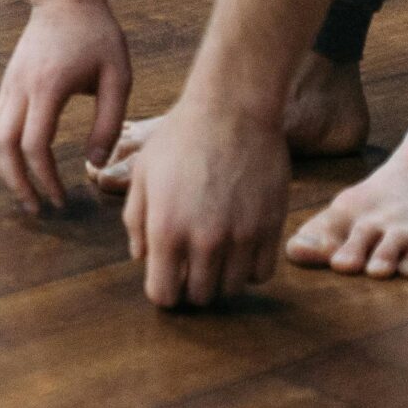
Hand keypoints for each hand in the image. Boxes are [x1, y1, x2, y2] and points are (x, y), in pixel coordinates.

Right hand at [0, 0, 131, 211]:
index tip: (62, 199)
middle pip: (1, 147)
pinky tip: (22, 163)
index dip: (45, 179)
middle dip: (15, 182)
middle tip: (36, 208)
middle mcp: (20, 89)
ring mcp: (8, 85)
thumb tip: (94, 163)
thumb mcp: (118, 77)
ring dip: (4, 169)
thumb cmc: (97, 35)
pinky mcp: (7, 84)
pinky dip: (3, 150)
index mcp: (48, 88)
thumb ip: (108, 122)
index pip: (34, 146)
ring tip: (26, 191)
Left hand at [123, 90, 288, 306]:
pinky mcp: (271, 229)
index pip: (163, 295)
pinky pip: (261, 274)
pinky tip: (239, 246)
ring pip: (231, 290)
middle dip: (191, 286)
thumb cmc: (181, 138)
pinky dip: (249, 268)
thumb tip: (142, 257)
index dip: (162, 291)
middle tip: (190, 264)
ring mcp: (241, 238)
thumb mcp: (143, 174)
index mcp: (166, 229)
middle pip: (199, 297)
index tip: (165, 277)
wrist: (231, 110)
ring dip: (221, 278)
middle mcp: (204, 241)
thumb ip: (136, 221)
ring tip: (215, 253)